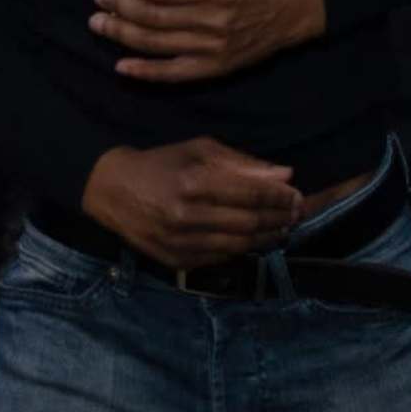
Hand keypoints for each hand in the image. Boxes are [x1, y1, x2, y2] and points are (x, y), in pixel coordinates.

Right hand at [80, 136, 303, 267]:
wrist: (113, 191)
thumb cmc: (161, 163)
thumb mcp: (199, 150)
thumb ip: (242, 163)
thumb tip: (284, 175)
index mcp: (194, 183)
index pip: (251, 195)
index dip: (279, 198)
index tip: (297, 195)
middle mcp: (187, 217)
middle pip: (249, 223)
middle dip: (279, 218)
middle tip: (297, 214)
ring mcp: (181, 243)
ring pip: (239, 245)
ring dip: (267, 238)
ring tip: (283, 228)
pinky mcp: (177, 261)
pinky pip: (221, 258)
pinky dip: (243, 249)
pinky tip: (256, 240)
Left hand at [94, 0, 326, 84]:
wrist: (294, 8)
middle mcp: (215, 21)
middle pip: (154, 17)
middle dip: (120, 6)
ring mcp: (214, 48)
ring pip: (157, 44)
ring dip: (121, 34)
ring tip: (99, 22)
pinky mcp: (215, 67)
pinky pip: (174, 73)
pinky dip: (145, 72)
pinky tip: (121, 66)